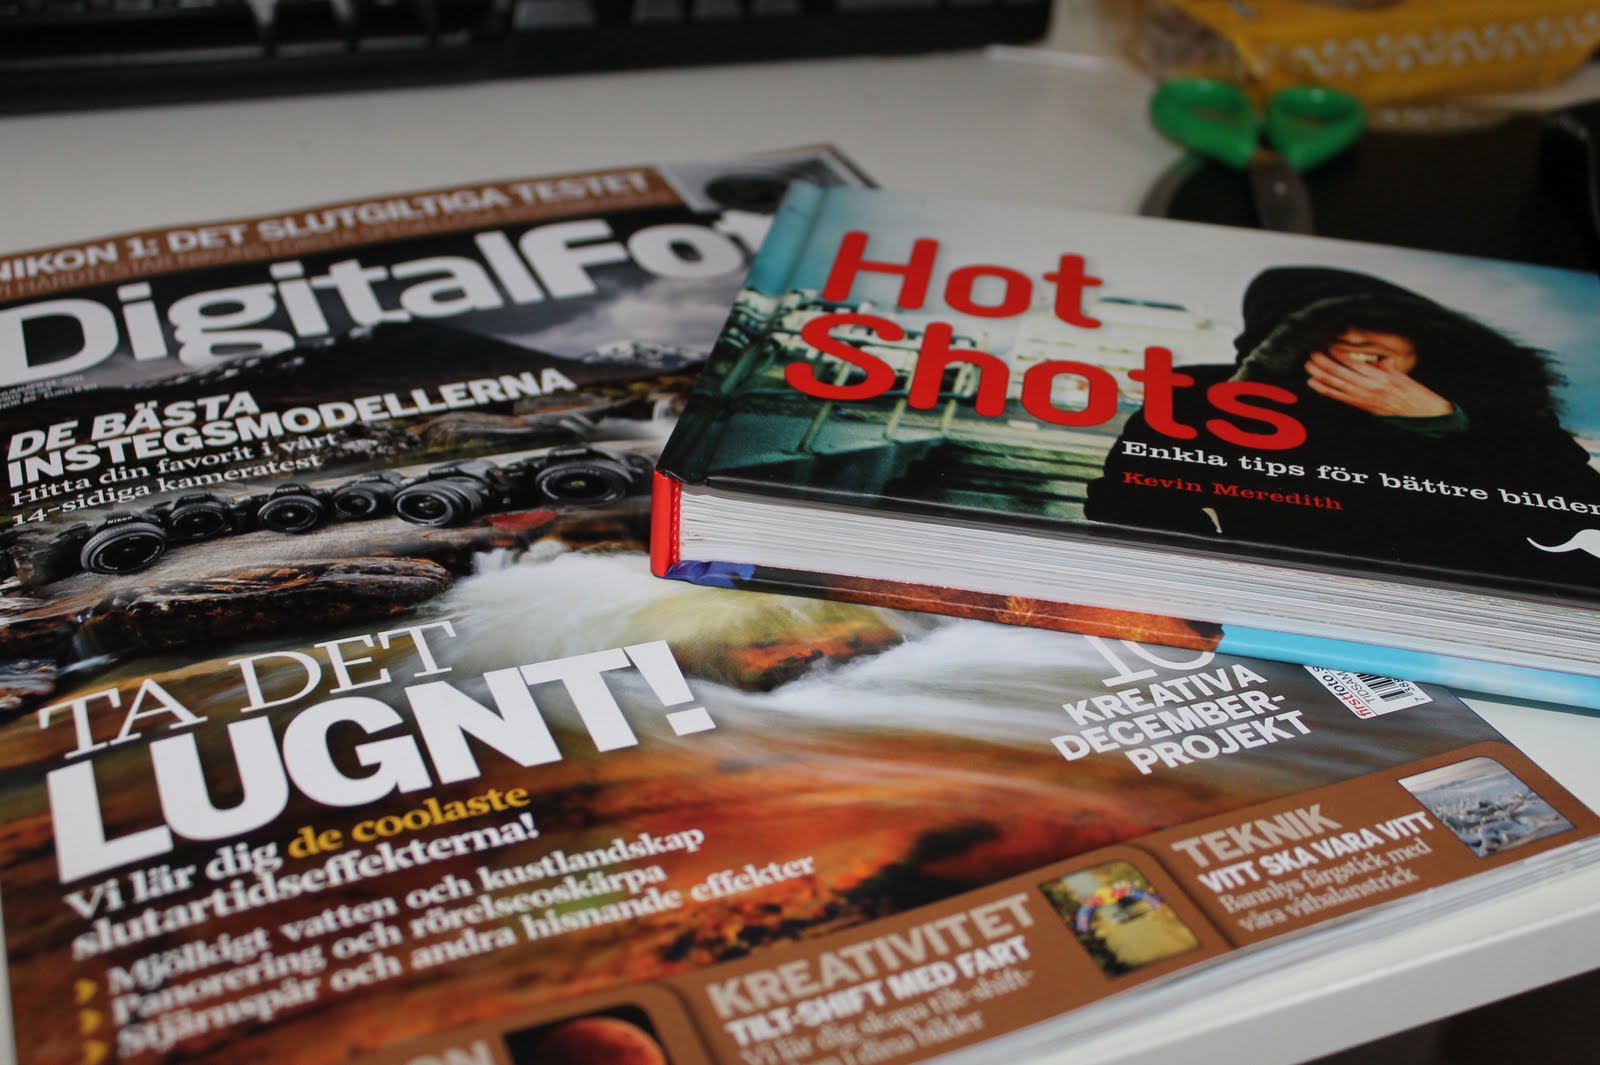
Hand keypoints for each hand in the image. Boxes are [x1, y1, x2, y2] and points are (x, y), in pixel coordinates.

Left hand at [1305, 350, 1453, 416]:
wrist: (1421, 414)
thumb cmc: (1414, 394)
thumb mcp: (1403, 375)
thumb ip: (1387, 366)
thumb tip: (1379, 360)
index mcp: (1380, 376)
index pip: (1354, 363)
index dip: (1338, 355)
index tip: (1327, 346)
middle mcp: (1369, 387)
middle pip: (1341, 372)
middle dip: (1324, 363)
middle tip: (1312, 353)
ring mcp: (1363, 398)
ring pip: (1336, 384)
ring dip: (1320, 374)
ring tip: (1308, 365)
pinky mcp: (1361, 406)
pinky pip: (1338, 397)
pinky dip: (1324, 390)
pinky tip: (1313, 383)